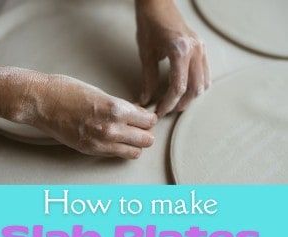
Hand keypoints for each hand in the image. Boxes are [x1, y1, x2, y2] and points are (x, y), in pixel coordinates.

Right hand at [0, 61, 156, 159]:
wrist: (41, 102)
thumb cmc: (66, 90)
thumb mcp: (100, 92)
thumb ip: (120, 106)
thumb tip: (136, 113)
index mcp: (115, 109)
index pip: (147, 120)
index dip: (149, 118)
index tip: (147, 117)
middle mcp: (111, 128)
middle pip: (146, 139)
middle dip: (146, 132)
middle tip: (142, 128)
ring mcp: (101, 142)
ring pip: (135, 151)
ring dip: (136, 144)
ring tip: (130, 136)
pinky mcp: (91, 150)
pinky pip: (117, 154)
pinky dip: (122, 149)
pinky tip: (117, 141)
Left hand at [135, 0, 209, 116]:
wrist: (158, 2)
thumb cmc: (150, 23)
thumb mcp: (146, 53)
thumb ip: (148, 79)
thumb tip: (145, 100)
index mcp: (180, 51)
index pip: (178, 87)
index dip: (168, 103)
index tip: (159, 112)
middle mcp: (195, 50)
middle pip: (194, 89)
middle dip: (180, 104)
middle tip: (166, 110)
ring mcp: (201, 49)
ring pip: (203, 83)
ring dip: (190, 97)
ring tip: (175, 103)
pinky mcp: (201, 48)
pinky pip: (205, 73)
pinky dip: (197, 86)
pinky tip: (185, 90)